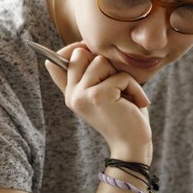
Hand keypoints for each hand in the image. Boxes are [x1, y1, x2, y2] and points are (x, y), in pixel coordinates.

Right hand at [44, 43, 152, 161]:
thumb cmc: (124, 116)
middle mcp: (71, 94)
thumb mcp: (105, 93)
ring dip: (122, 77)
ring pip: (101, 61)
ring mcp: (81, 95)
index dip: (72, 50)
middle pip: (81, 53)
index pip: (55, 62)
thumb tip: (79, 47)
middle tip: (117, 84)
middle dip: (105, 63)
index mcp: (71, 93)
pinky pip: (120, 76)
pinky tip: (137, 104)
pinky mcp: (97, 96)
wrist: (132, 145)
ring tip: (127, 96)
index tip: (87, 49)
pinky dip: (134, 88)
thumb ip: (91, 75)